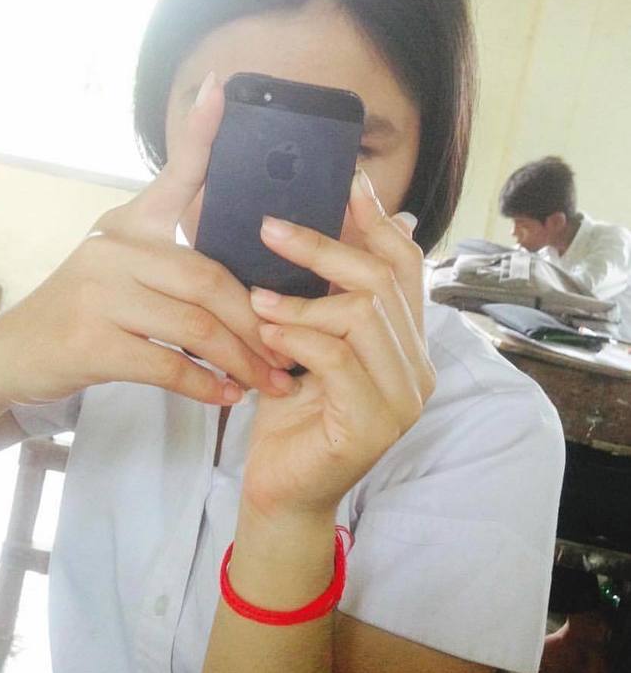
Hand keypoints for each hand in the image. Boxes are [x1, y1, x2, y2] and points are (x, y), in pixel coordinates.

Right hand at [0, 72, 294, 406]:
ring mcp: (98, 294)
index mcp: (125, 226)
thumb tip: (239, 277)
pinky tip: (227, 397)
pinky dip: (205, 385)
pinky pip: (168, 365)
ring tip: (269, 384)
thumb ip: (166, 260)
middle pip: (208, 280)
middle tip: (287, 355)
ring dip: (241, 362)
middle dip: (256, 326)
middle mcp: (112, 250)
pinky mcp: (91, 342)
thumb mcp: (116, 269)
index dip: (200, 133)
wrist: (11, 356)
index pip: (172, 174)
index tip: (223, 86)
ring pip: (195, 326)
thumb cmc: (79, 314)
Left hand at [241, 169, 435, 518]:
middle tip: (270, 227)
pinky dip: (297, 337)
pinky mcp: (372, 425)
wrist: (281, 492)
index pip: (405, 266)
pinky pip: (338, 358)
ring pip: (363, 315)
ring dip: (302, 299)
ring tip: (255, 296)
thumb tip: (318, 233)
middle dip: (325, 247)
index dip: (376, 221)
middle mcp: (417, 369)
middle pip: (384, 281)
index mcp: (406, 344)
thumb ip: (321, 298)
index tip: (344, 180)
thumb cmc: (290, 416)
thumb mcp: (305, 344)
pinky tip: (265, 333)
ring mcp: (402, 400)